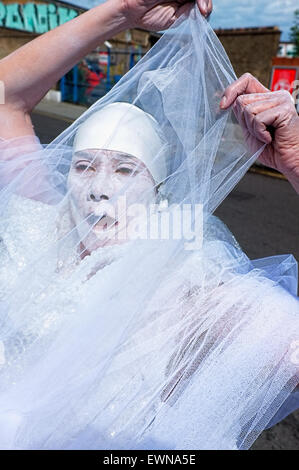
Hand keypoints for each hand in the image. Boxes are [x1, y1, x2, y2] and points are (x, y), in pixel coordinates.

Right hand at [118, 0, 212, 30]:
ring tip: (200, 7)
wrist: (132, 11)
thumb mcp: (175, 18)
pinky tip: (193, 1)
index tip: (204, 12)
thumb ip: (189, 11)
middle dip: (205, 0)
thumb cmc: (150, 16)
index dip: (206, 3)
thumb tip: (204, 8)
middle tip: (203, 10)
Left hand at [220, 73, 298, 192]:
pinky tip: (270, 138)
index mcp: (267, 99)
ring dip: (253, 129)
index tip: (222, 106)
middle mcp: (275, 96)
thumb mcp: (250, 130)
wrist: (288, 162)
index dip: (231, 90)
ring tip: (266, 137)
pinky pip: (258, 119)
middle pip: (242, 100)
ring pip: (248, 109)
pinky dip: (260, 133)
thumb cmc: (272, 150)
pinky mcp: (284, 109)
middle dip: (244, 122)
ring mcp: (281, 100)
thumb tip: (228, 101)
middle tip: (259, 133)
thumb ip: (242, 115)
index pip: (246, 81)